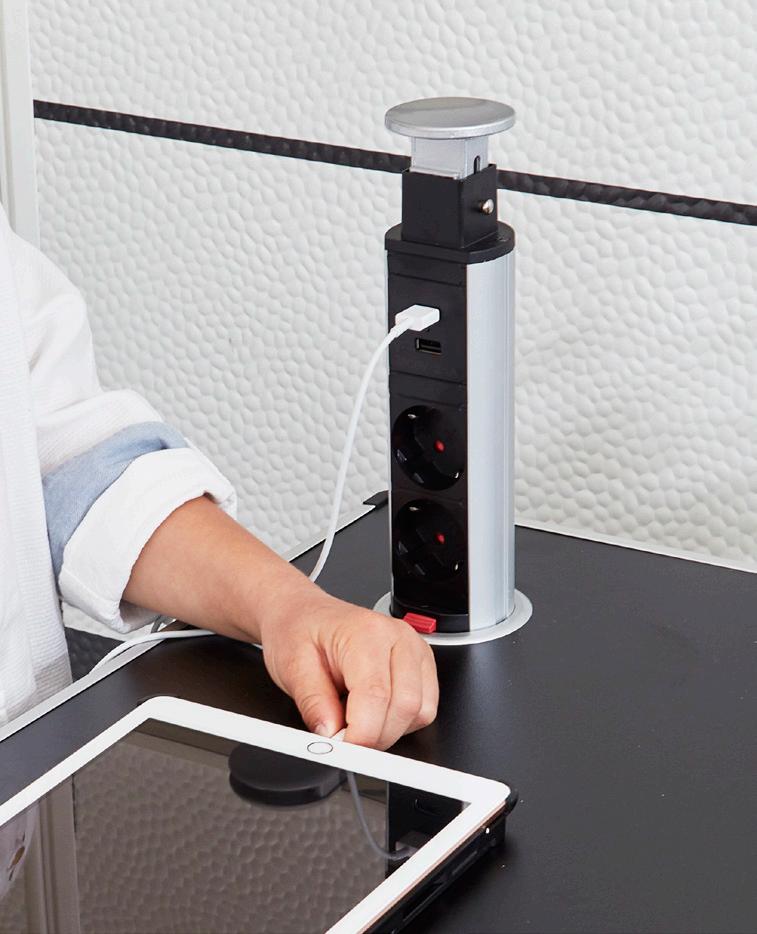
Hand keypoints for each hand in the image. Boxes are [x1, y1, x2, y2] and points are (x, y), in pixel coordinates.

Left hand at [259, 590, 438, 749]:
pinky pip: (424, 709)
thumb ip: (313, 703)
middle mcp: (399, 638)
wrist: (304, 615)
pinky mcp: (422, 666)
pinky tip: (373, 710)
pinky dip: (400, 722)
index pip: (376, 696)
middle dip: (375, 736)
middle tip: (343, 739)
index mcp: (366, 633)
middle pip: (406, 707)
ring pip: (421, 712)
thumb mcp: (291, 666)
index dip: (360, 735)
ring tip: (356, 717)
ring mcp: (415, 650)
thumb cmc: (299, 631)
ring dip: (389, 730)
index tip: (341, 750)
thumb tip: (331, 736)